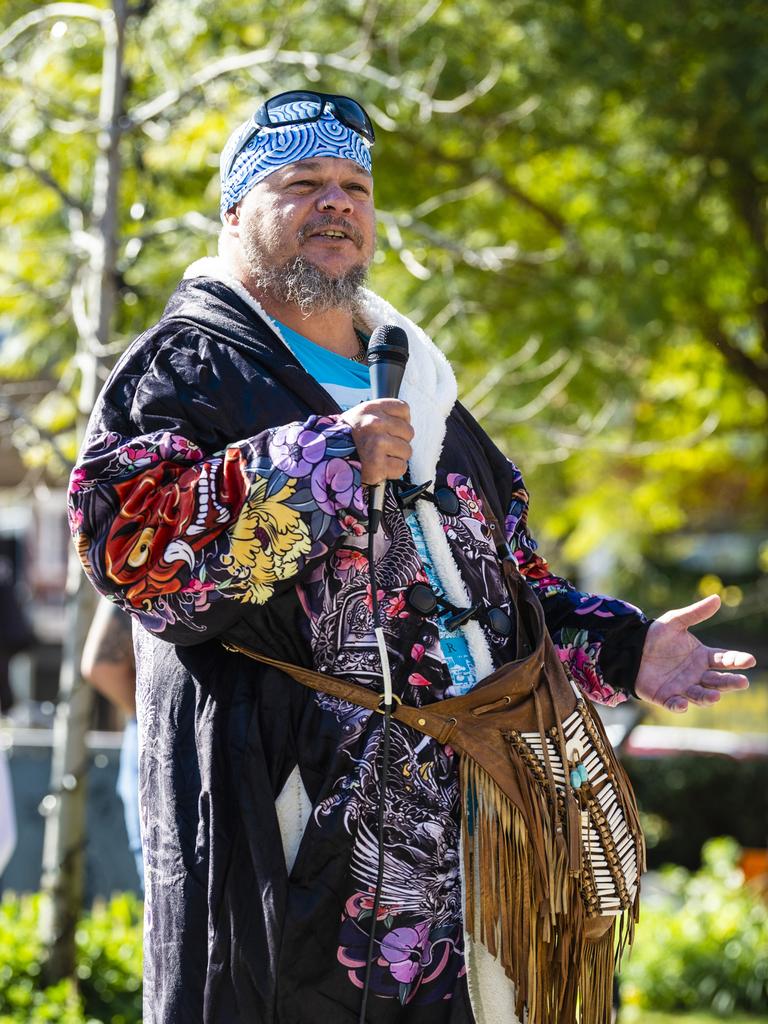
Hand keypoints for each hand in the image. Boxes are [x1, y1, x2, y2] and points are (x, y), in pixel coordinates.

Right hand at [339, 399, 412, 484]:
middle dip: (399, 441)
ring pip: (407, 451)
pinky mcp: (377, 464)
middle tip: (382, 447)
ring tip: (380, 457)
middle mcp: (374, 423)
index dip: (400, 422)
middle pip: (408, 432)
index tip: (389, 430)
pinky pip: (401, 468)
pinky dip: (393, 471)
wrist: (327, 459)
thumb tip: (404, 422)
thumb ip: (382, 414)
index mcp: (371, 408)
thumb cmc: (346, 439)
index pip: (404, 409)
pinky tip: (380, 467)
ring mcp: (376, 444)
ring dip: (396, 457)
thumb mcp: (360, 416)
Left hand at [634, 594, 754, 711]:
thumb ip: (695, 613)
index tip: (750, 660)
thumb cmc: (655, 635)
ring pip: (700, 695)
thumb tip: (717, 598)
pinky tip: (683, 704)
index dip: (737, 660)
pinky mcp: (666, 697)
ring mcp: (682, 687)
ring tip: (716, 696)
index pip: (724, 660)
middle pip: (718, 681)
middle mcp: (696, 675)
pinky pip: (674, 704)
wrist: (631, 647)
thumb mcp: (675, 621)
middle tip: (742, 682)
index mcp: (702, 657)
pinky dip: (679, 706)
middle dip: (730, 682)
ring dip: (708, 697)